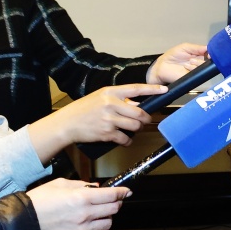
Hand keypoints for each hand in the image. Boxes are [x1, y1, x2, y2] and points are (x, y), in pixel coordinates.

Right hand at [26, 178, 130, 229]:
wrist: (22, 222)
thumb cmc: (40, 200)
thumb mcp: (60, 184)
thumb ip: (82, 185)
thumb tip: (97, 187)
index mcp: (81, 197)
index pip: (112, 195)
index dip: (122, 192)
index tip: (127, 191)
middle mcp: (85, 214)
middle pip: (113, 209)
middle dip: (115, 203)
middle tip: (112, 201)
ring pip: (107, 223)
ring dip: (106, 217)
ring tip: (96, 213)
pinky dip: (93, 227)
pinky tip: (82, 222)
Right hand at [28, 83, 166, 161]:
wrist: (66, 123)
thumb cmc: (84, 110)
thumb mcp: (100, 98)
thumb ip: (118, 99)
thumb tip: (137, 104)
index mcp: (110, 92)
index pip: (136, 89)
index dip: (152, 89)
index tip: (164, 90)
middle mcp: (111, 104)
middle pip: (140, 112)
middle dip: (146, 119)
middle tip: (145, 121)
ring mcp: (109, 119)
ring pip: (135, 126)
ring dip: (137, 129)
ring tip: (132, 129)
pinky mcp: (106, 133)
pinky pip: (125, 139)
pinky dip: (127, 141)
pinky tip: (124, 139)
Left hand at [147, 43, 207, 83]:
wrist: (163, 66)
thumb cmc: (173, 55)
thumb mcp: (185, 47)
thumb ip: (197, 48)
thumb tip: (208, 48)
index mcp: (199, 55)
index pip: (210, 54)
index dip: (211, 54)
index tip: (210, 54)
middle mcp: (199, 64)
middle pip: (209, 62)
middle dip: (200, 60)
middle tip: (191, 60)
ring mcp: (197, 72)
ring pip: (204, 67)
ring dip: (196, 64)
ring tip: (187, 63)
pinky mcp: (194, 78)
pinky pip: (199, 74)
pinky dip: (193, 69)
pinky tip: (187, 68)